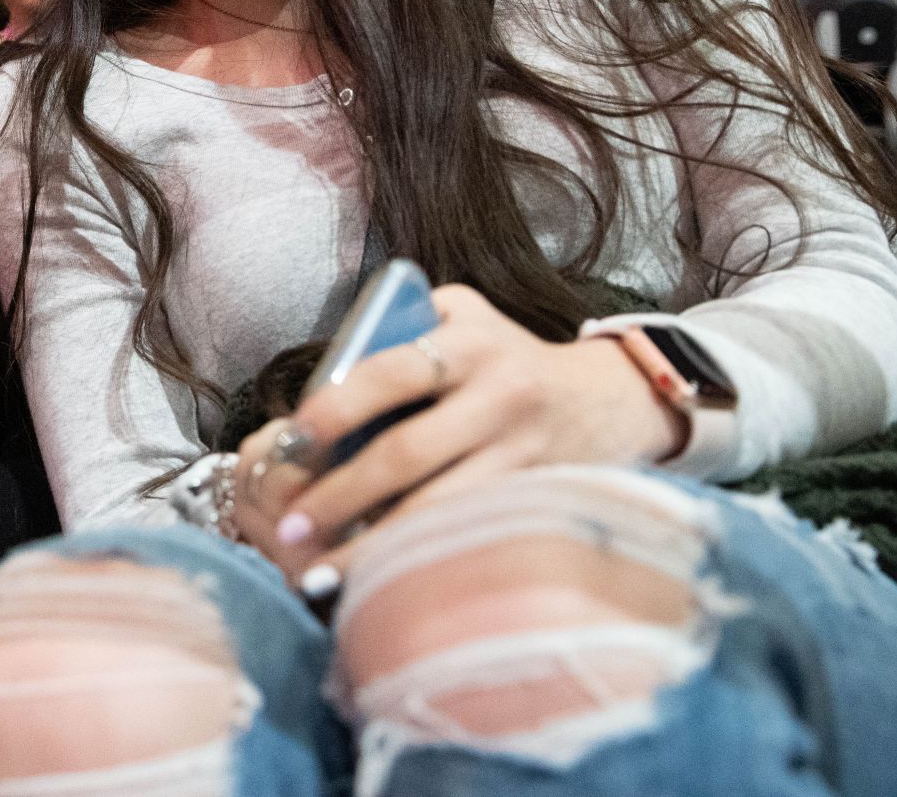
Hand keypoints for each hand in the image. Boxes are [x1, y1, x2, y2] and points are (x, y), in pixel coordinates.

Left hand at [230, 284, 685, 584]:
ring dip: (372, 544)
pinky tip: (377, 580)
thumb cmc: (502, 356)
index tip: (289, 442)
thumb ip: (397, 329)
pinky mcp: (534, 497)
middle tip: (290, 526)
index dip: (334, 409)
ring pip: (437, 505)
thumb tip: (320, 382)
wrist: (607, 398)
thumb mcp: (459, 316)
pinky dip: (417, 556)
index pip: (389, 373)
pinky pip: (466, 531)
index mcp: (468, 344)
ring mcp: (521, 452)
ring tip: (317, 572)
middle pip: (407, 452)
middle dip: (341, 493)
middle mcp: (499, 396)